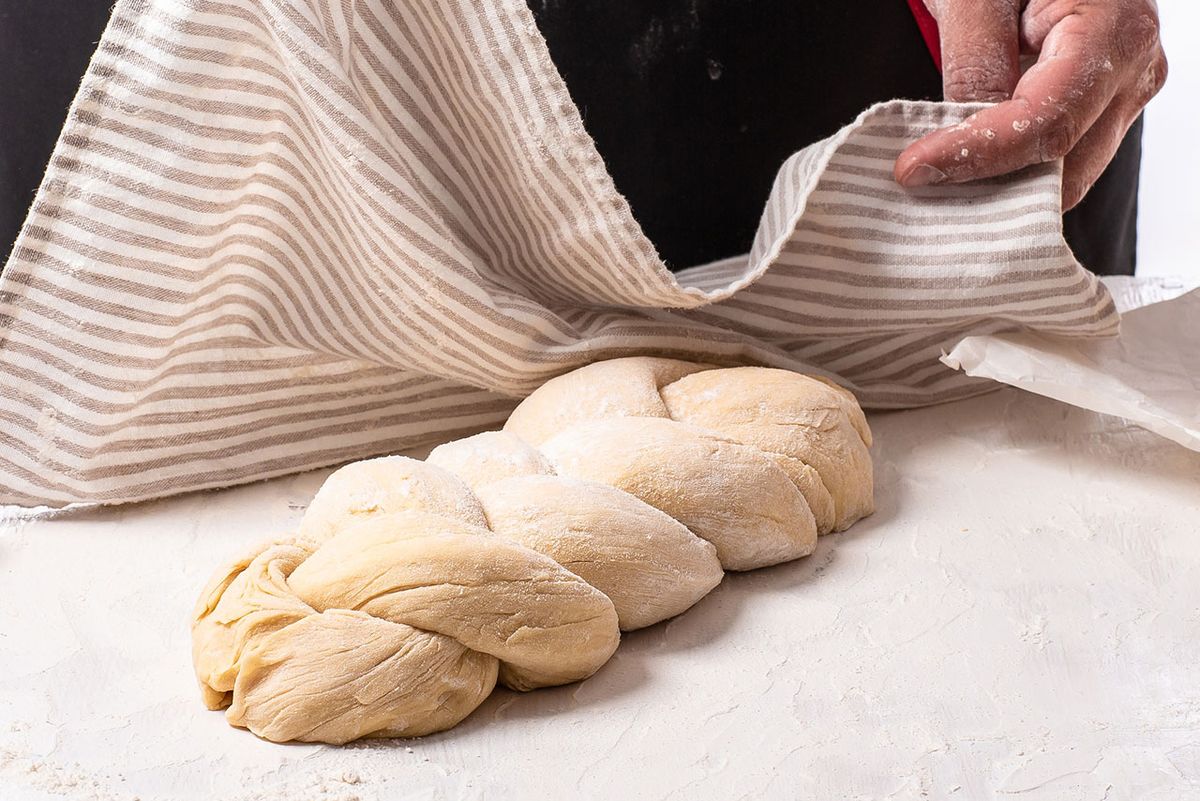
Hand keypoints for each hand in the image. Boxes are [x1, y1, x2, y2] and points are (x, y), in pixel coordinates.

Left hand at [895, 0, 1167, 209]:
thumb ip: (975, 61)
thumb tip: (960, 134)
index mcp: (1114, 32)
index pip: (1046, 122)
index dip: (977, 154)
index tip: (914, 169)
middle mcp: (1132, 71)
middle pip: (1063, 166)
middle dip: (992, 191)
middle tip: (922, 191)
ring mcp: (1123, 93)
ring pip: (1064, 174)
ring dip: (1001, 188)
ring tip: (938, 183)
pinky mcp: (1102, 105)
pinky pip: (1060, 158)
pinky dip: (1012, 171)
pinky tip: (966, 168)